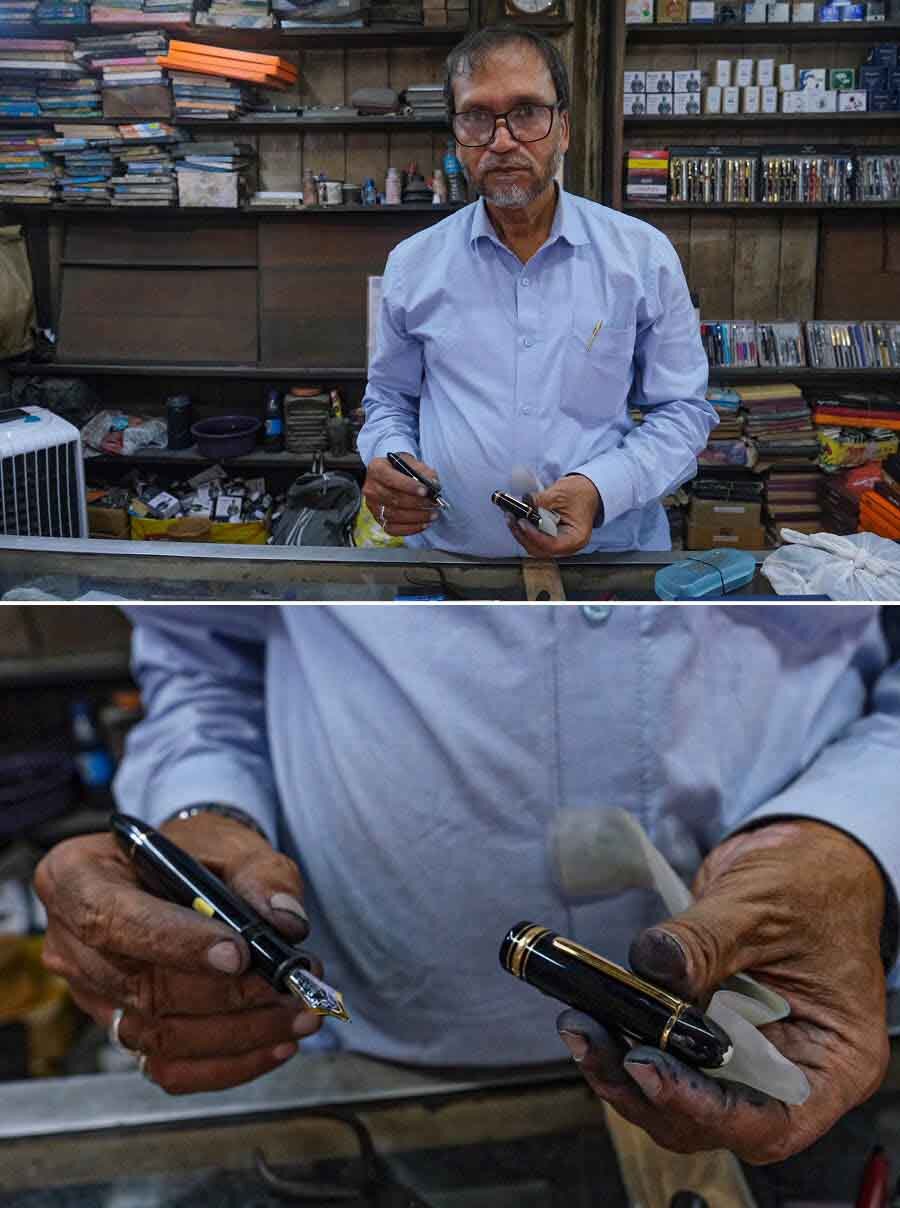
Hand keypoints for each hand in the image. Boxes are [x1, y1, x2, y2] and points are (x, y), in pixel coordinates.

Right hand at [34, 812, 322, 1093]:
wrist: (189, 874)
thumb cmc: (199, 852)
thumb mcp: (232, 844)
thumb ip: (262, 876)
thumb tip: (286, 921)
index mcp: (76, 878)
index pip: (114, 919)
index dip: (175, 942)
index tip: (238, 954)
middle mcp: (68, 943)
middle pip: (141, 987)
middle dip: (226, 995)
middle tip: (291, 987)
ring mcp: (91, 994)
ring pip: (159, 1035)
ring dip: (238, 1034)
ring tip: (299, 1014)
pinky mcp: (120, 1030)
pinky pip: (168, 1066)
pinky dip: (228, 1063)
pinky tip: (276, 1043)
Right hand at [363, 453, 440, 536]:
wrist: (386, 479)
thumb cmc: (400, 470)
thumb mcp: (410, 462)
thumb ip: (422, 470)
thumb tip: (433, 483)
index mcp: (377, 469)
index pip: (391, 479)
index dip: (409, 486)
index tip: (426, 491)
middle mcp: (371, 488)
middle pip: (394, 499)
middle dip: (417, 503)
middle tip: (434, 504)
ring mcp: (373, 506)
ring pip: (394, 515)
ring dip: (417, 517)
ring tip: (433, 515)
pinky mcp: (378, 519)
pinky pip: (393, 529)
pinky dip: (410, 528)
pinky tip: (424, 524)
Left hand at [507, 474, 600, 557]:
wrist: (587, 491)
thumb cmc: (580, 494)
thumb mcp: (560, 493)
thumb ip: (541, 501)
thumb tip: (523, 504)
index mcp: (576, 538)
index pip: (552, 545)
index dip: (534, 536)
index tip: (522, 523)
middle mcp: (568, 545)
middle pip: (540, 549)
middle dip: (523, 535)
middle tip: (512, 519)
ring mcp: (558, 544)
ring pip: (534, 546)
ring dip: (521, 533)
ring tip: (511, 517)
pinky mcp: (550, 539)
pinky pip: (534, 540)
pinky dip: (525, 531)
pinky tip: (517, 519)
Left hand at [556, 820, 888, 1164]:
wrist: (799, 855)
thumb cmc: (810, 880)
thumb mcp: (761, 904)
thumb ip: (705, 940)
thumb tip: (654, 968)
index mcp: (834, 1059)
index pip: (772, 1121)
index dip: (706, 1110)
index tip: (649, 1070)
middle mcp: (790, 1071)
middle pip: (715, 1120)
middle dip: (649, 1091)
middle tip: (596, 1043)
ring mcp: (746, 1056)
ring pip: (679, 1098)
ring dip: (623, 1071)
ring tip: (581, 1026)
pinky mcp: (707, 1033)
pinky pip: (664, 1057)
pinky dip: (624, 1042)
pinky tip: (590, 1015)